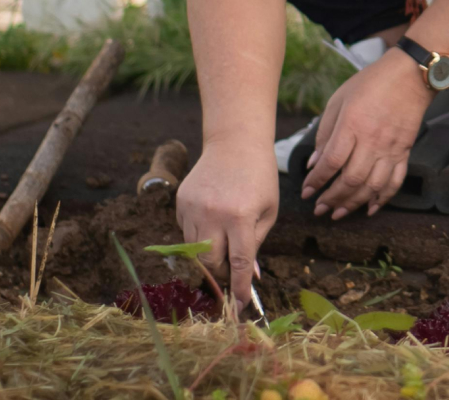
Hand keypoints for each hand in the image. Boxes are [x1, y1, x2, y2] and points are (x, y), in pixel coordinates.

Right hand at [176, 137, 278, 305]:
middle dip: (219, 273)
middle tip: (229, 272)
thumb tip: (249, 276)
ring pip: (194, 249)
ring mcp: (192, 207)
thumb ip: (256, 243)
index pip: (238, 263)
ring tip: (223, 235)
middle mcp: (213, 214)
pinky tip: (212, 216)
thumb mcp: (268, 210)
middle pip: (209, 262)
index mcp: (241, 216)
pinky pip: (186, 231)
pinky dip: (198, 233)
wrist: (235, 142)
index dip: (239, 287)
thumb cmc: (260, 177)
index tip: (240, 306)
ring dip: (208, 253)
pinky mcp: (180, 202)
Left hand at [302, 48, 431, 219]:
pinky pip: (395, 181)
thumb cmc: (372, 83)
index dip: (316, 182)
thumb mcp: (339, 99)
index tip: (306, 192)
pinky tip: (371, 208)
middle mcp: (372, 141)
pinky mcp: (404, 151)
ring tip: (338, 213)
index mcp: (352, 126)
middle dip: (332, 199)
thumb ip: (325, 131)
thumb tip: (315, 162)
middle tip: (319, 208)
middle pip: (351, 180)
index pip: (331, 162)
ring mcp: (391, 148)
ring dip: (353, 204)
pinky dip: (384, 198)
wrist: (411, 74)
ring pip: (372, 186)